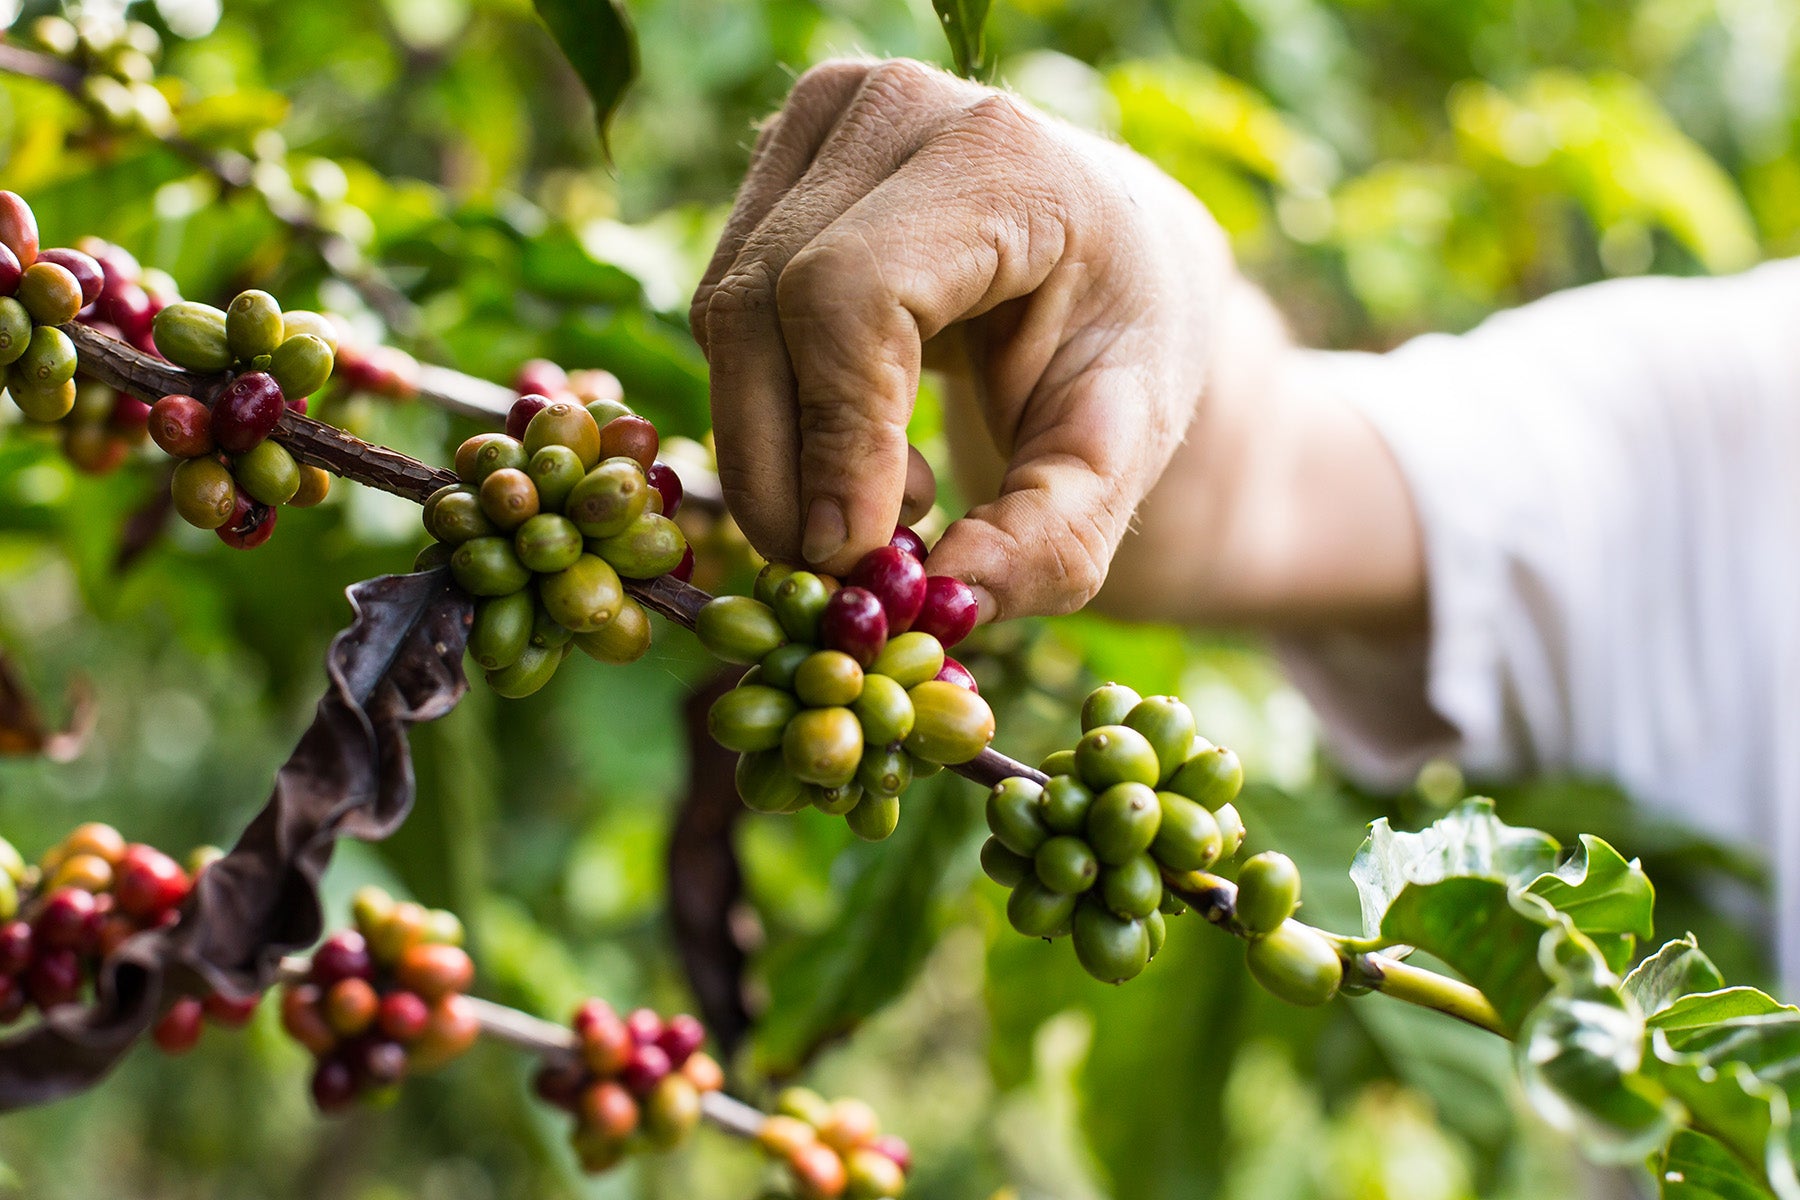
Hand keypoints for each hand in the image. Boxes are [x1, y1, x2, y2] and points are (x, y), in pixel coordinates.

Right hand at [690, 57, 1234, 620]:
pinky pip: (720, 314)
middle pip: (763, 312)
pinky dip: (770, 410)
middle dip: (788, 470)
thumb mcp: (1127, 448)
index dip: (836, 437)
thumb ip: (1056, 536)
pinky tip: (855, 446)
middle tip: (850, 574)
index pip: (855, 296)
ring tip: (889, 502)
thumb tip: (946, 596)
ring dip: (779, 449)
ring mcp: (818, 124)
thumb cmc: (1120, 340)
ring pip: (724, 319)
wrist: (1106, 249)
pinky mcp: (772, 164)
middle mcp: (892, 108)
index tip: (854, 556)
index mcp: (1004, 158)